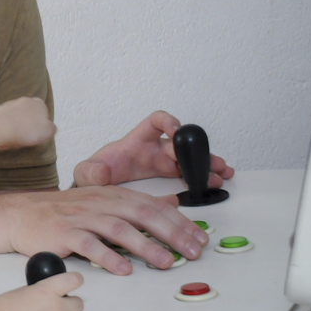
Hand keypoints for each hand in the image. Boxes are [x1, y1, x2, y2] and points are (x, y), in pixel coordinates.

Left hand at [0, 97, 55, 148]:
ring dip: (15, 129)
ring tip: (12, 140)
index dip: (40, 124)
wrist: (2, 127)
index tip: (36, 133)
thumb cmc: (28, 130)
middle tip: (24, 139)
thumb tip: (49, 127)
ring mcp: (10, 104)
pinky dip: (4, 129)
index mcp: (38, 103)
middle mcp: (24, 100)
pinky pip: (4, 121)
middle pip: (27, 116)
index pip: (43, 112)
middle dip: (26, 127)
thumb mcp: (48, 131)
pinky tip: (3, 138)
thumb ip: (51, 128)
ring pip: (15, 119)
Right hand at [0, 185, 208, 274]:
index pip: (152, 206)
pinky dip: (108, 257)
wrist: (19, 215)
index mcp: (111, 195)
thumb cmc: (60, 213)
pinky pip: (88, 245)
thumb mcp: (100, 202)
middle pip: (141, 214)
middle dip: (171, 233)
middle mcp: (99, 202)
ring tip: (165, 262)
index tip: (199, 238)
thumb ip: (134, 205)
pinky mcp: (63, 233)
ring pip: (118, 228)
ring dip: (145, 246)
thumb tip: (171, 205)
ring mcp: (81, 217)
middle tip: (192, 251)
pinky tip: (123, 269)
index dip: (179, 222)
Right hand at [0, 271, 83, 310]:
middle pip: (79, 303)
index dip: (75, 279)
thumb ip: (42, 291)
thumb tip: (51, 295)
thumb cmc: (4, 309)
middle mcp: (58, 308)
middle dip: (71, 302)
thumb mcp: (24, 291)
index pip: (74, 280)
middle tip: (59, 304)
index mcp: (47, 291)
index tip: (72, 282)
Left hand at [73, 111, 233, 187]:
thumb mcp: (86, 172)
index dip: (169, 122)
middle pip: (180, 142)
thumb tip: (99, 173)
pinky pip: (190, 172)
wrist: (97, 189)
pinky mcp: (168, 174)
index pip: (155, 121)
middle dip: (194, 150)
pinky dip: (204, 175)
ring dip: (207, 162)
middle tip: (207, 162)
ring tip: (223, 171)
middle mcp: (153, 148)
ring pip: (190, 157)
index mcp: (136, 141)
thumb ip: (89, 171)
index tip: (176, 133)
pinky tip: (217, 180)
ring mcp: (163, 161)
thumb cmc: (94, 174)